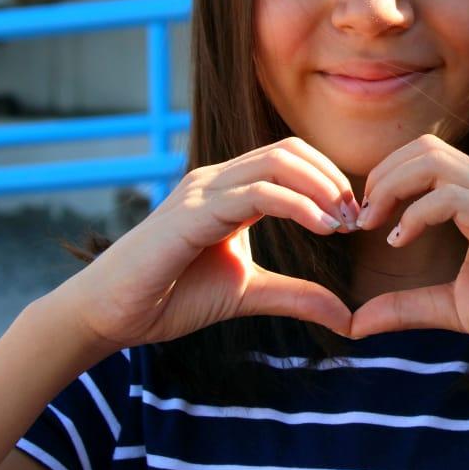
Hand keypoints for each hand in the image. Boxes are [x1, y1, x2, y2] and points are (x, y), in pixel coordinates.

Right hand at [53, 137, 361, 353]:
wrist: (113, 315)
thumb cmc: (171, 297)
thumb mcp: (249, 294)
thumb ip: (297, 296)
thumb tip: (348, 319)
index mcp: (230, 191)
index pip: (290, 158)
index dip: (329, 181)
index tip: (353, 220)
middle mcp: (216, 180)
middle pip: (289, 150)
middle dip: (331, 180)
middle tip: (356, 219)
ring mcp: (203, 191)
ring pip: (277, 163)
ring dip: (321, 188)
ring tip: (343, 223)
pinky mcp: (192, 212)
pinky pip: (257, 193)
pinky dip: (298, 204)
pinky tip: (323, 227)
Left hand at [348, 134, 468, 380]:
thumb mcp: (454, 309)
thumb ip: (408, 307)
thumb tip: (356, 322)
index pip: (425, 159)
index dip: (385, 181)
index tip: (363, 222)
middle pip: (425, 148)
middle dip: (382, 176)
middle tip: (362, 219)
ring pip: (435, 162)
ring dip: (393, 188)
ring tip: (375, 226)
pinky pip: (454, 198)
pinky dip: (417, 213)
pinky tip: (402, 241)